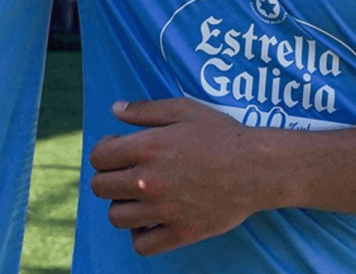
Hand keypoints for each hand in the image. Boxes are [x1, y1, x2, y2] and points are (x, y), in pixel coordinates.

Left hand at [88, 98, 262, 255]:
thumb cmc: (221, 135)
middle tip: (124, 173)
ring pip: (116, 217)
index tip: (116, 150)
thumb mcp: (182, 110)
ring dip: (122, 205)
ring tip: (137, 196)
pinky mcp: (180, 233)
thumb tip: (115, 109)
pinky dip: (139, 235)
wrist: (257, 168)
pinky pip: (142, 245)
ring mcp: (163, 211)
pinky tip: (149, 220)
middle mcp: (148, 182)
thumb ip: (144, 110)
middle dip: (108, 177)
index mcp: (146, 148)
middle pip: (100, 187)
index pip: (98, 157)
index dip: (103, 151)